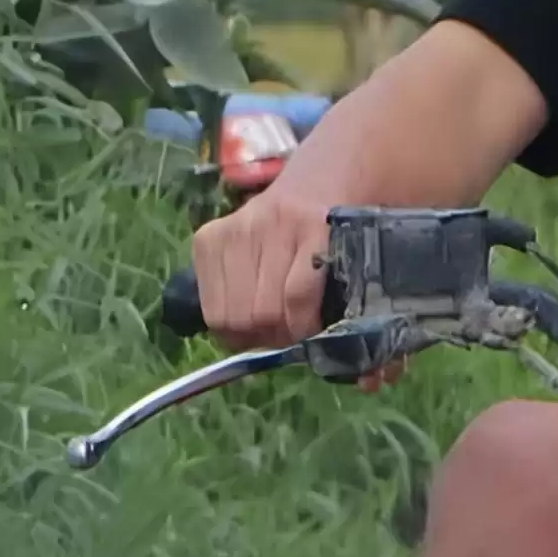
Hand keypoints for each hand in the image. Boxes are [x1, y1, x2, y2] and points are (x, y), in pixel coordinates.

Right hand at [192, 170, 337, 345]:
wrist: (308, 188)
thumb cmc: (333, 234)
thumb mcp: (350, 257)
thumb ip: (345, 299)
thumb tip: (348, 368)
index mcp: (313, 224)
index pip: (297, 297)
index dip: (302, 329)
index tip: (309, 334)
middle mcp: (269, 221)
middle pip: (260, 311)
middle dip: (274, 334)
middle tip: (286, 332)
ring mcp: (233, 228)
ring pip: (229, 314)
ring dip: (248, 332)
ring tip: (264, 324)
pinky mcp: (207, 238)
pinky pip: (209, 304)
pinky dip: (225, 320)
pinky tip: (242, 309)